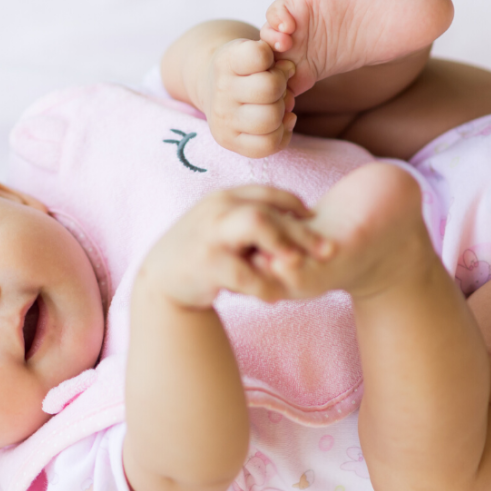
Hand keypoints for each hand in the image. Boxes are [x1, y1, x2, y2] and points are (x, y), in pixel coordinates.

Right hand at [136, 185, 333, 308]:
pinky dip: (262, 285)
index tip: (314, 221)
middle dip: (301, 231)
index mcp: (225, 198)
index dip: (294, 205)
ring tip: (298, 266)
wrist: (162, 278)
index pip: (267, 193)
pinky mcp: (205, 263)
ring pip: (257, 224)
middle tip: (328, 251)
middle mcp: (218, 209)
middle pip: (268, 208)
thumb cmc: (201, 252)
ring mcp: (211, 233)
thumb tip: (295, 220)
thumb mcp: (222, 227)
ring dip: (282, 246)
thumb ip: (250, 220)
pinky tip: (273, 297)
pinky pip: (243, 272)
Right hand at [195, 39, 296, 158]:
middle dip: (282, 88)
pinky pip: (267, 144)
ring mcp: (223, 119)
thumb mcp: (254, 50)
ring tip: (278, 107)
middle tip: (278, 89)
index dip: (272, 58)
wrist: (213, 89)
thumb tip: (291, 69)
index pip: (259, 55)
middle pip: (270, 89)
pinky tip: (280, 123)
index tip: (268, 63)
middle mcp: (221, 90)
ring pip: (271, 119)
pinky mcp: (229, 141)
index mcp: (227, 61)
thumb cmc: (243, 69)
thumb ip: (276, 52)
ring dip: (282, 113)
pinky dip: (282, 134)